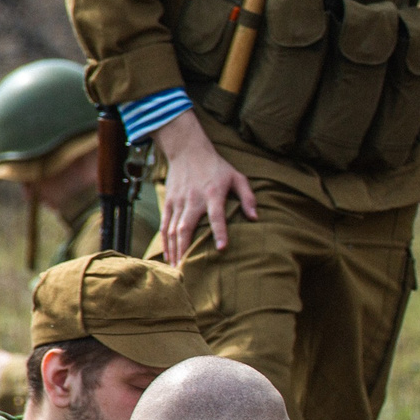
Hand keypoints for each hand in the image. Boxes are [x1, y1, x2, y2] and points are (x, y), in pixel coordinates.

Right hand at [155, 112, 255, 264]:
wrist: (187, 151)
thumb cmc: (217, 167)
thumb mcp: (237, 177)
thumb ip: (248, 197)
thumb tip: (255, 218)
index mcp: (213, 194)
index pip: (216, 216)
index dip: (219, 232)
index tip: (221, 248)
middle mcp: (193, 199)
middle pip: (186, 227)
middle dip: (185, 249)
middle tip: (188, 269)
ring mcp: (178, 202)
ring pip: (172, 229)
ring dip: (174, 249)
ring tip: (176, 268)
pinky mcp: (168, 202)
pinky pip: (164, 225)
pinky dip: (165, 241)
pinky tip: (168, 254)